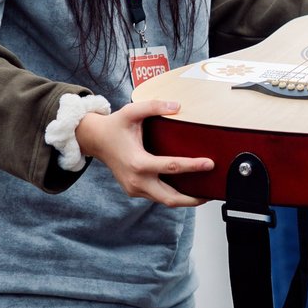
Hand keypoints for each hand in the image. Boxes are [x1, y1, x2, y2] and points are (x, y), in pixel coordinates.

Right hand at [74, 100, 213, 206]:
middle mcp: (136, 180)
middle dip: (192, 198)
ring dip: (184, 199)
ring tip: (204, 192)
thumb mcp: (131, 111)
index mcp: (137, 163)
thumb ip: (154, 106)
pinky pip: (157, 197)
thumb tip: (177, 106)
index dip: (193, 166)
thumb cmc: (114, 126)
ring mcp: (134, 188)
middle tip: (212, 191)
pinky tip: (187, 188)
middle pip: (170, 197)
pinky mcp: (134, 190)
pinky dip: (173, 195)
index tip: (210, 164)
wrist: (95, 140)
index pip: (171, 167)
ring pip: (164, 201)